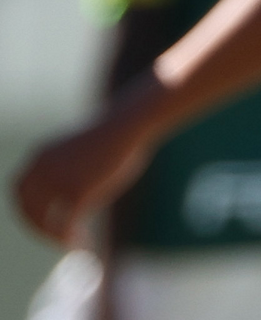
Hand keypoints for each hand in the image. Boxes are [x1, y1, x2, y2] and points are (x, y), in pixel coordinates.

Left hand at [12, 115, 151, 244]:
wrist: (130, 125)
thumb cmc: (114, 137)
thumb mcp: (80, 153)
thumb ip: (65, 172)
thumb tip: (67, 200)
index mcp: (39, 154)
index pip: (19, 191)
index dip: (27, 209)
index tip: (42, 221)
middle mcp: (40, 168)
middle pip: (29, 210)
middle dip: (40, 227)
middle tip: (58, 238)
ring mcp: (56, 181)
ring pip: (46, 222)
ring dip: (56, 237)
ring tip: (75, 243)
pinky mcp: (74, 193)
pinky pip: (67, 226)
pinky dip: (72, 239)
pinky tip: (84, 245)